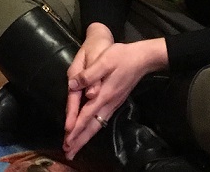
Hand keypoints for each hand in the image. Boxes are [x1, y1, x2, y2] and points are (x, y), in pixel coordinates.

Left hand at [63, 36, 167, 160]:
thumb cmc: (121, 57)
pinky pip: (101, 121)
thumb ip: (89, 75)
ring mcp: (113, 104)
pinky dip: (92, 130)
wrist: (141, 58)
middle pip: (92, 126)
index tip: (67, 138)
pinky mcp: (114, 102)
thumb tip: (73, 85)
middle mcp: (108, 103)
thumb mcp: (103, 60)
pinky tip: (88, 133)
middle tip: (68, 152)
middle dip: (79, 140)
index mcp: (104, 94)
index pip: (87, 114)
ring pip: (97, 126)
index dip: (76, 126)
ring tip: (74, 147)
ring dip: (85, 137)